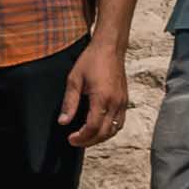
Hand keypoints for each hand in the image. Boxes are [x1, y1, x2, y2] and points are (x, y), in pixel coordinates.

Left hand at [59, 33, 131, 147]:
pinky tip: (99, 128)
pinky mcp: (125, 100)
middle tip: (76, 141)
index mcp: (102, 97)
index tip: (71, 138)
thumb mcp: (74, 79)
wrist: (110, 48)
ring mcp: (122, 102)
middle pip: (105, 133)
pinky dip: (109, 130)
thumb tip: (63, 122)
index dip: (81, 137)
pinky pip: (120, 122)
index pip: (93, 127)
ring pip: (114, 130)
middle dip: (89, 141)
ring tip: (86, 137)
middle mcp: (115, 102)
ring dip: (100, 138)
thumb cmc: (91, 60)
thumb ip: (69, 103)